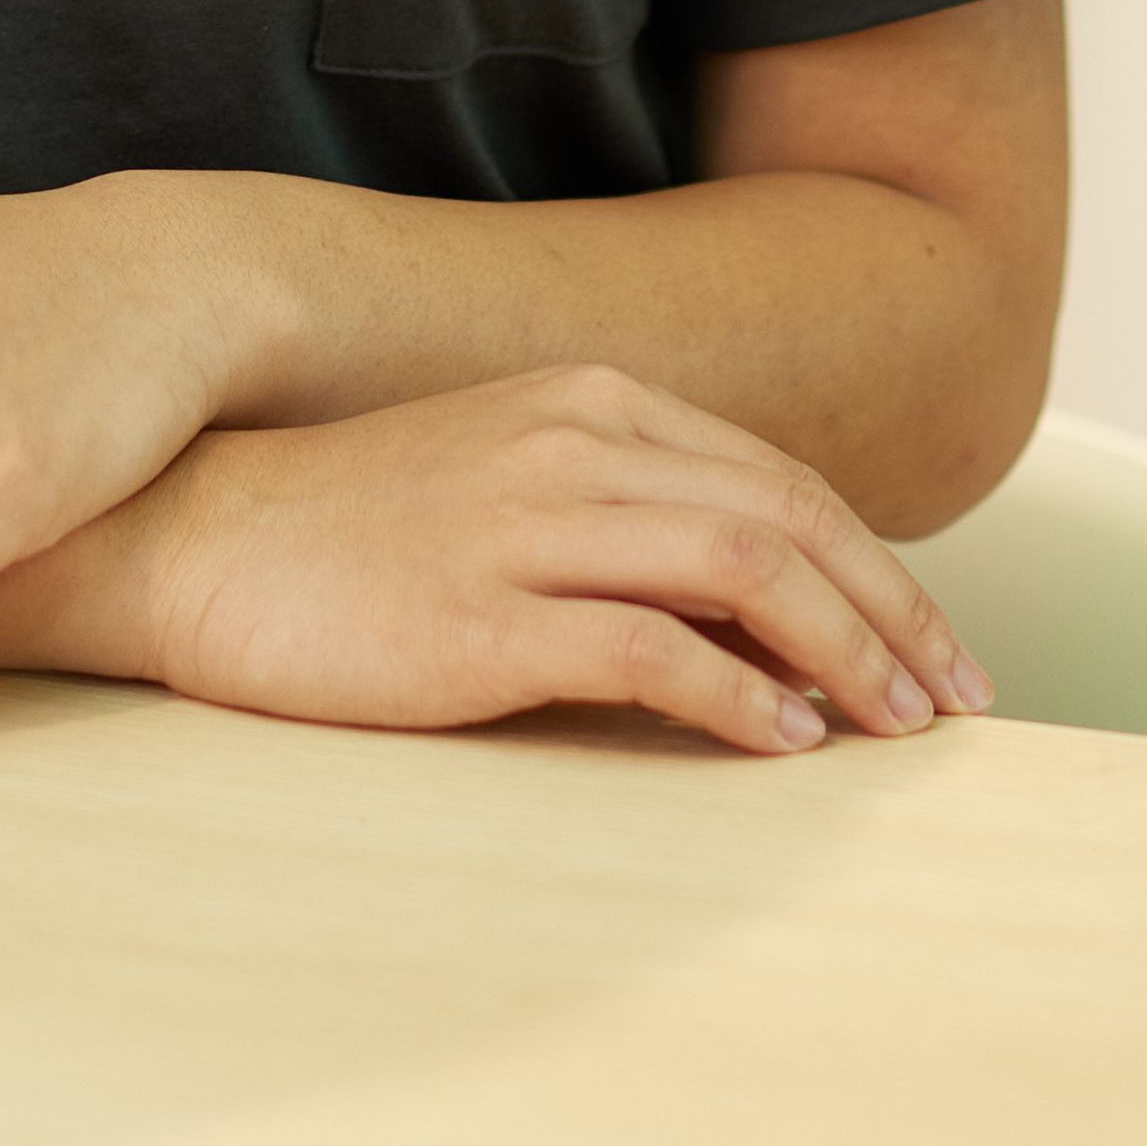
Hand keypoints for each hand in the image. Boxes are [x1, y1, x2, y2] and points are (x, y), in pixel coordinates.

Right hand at [110, 365, 992, 761]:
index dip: (874, 566)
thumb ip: (616, 520)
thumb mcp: (500, 484)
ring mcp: (528, 524)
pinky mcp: (482, 614)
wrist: (192, 539)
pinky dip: (739, 694)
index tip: (932, 647)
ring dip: (844, 651)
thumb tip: (749, 619)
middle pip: (787, 517)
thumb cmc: (346, 534)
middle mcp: (573, 444)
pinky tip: (785, 741)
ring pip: (743, 566)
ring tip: (895, 727)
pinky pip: (649, 647)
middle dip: (892, 611)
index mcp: (587, 404)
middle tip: (955, 701)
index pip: (777, 481)